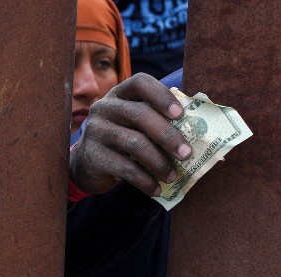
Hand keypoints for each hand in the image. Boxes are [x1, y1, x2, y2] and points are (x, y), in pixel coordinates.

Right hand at [69, 74, 192, 196]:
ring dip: (159, 162)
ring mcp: (96, 131)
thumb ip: (154, 119)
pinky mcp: (93, 156)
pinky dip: (145, 181)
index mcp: (118, 95)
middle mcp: (104, 108)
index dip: (161, 95)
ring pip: (134, 143)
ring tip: (172, 176)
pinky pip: (125, 168)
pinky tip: (156, 189)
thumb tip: (195, 129)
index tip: (180, 114)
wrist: (85, 165)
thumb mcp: (132, 124)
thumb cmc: (119, 141)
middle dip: (168, 135)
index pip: (140, 82)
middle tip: (187, 153)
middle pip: (140, 114)